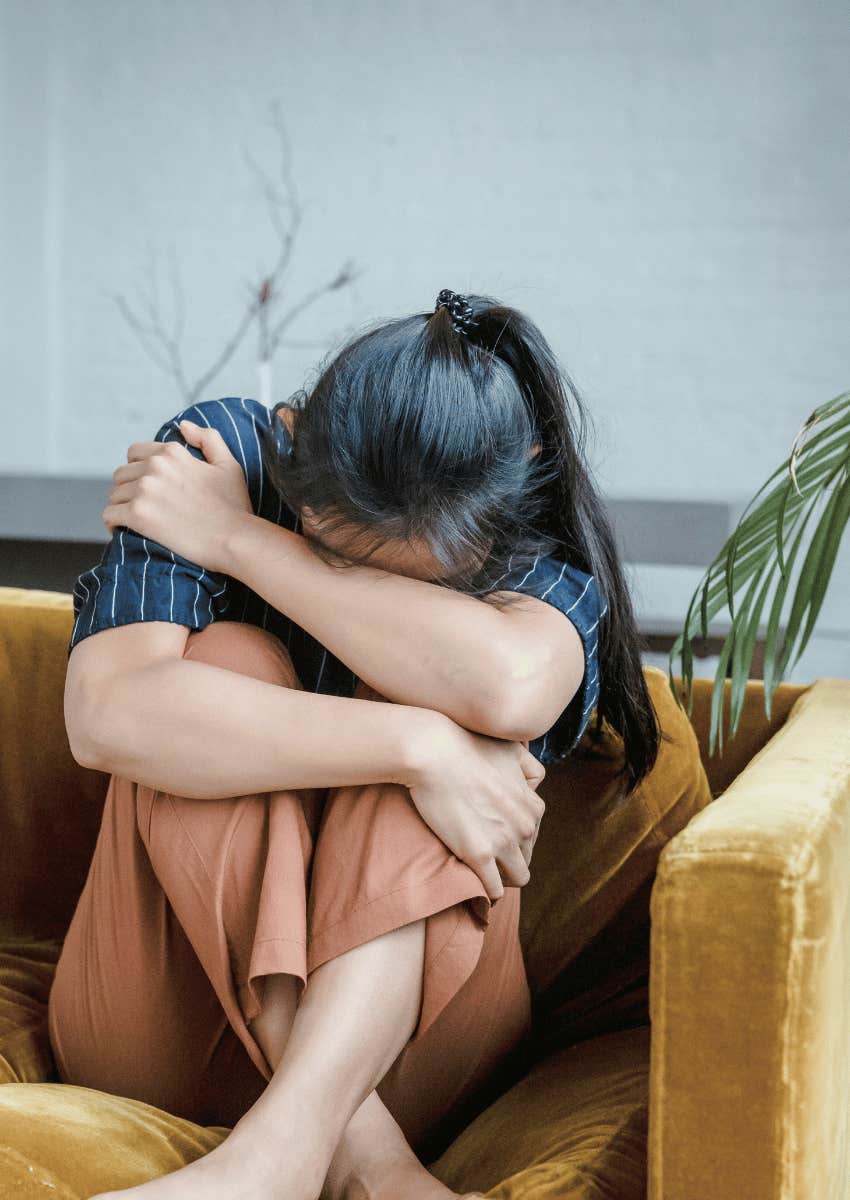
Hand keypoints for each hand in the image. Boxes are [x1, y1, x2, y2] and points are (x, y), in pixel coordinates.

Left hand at [102, 419, 253, 572]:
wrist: (235, 540)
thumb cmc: (235, 506)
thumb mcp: (229, 465)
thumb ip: (208, 438)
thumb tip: (183, 425)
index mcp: (172, 452)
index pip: (135, 454)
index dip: (140, 471)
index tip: (149, 489)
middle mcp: (154, 467)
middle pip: (122, 474)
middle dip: (129, 489)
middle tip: (144, 507)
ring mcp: (144, 490)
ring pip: (114, 495)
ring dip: (122, 507)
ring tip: (136, 521)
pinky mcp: (138, 515)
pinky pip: (110, 515)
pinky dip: (113, 523)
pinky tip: (124, 530)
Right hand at [404, 713, 546, 902]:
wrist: (434, 751)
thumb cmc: (466, 746)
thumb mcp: (512, 750)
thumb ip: (530, 768)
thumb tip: (534, 784)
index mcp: (533, 805)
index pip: (532, 837)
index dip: (512, 838)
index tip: (492, 836)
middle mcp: (524, 825)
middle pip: (525, 859)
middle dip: (507, 858)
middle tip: (482, 853)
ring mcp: (503, 841)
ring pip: (516, 878)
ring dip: (500, 877)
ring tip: (480, 871)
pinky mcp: (479, 854)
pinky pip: (493, 889)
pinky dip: (486, 890)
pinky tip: (473, 883)